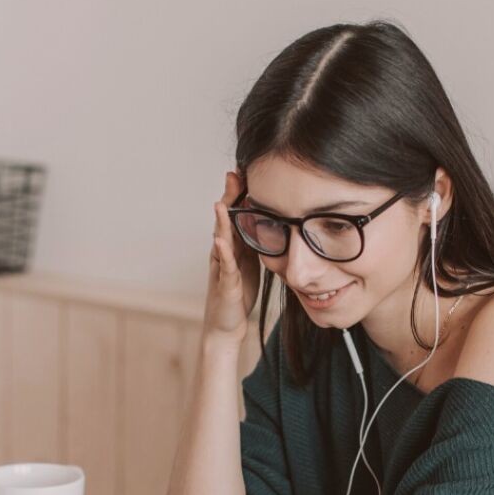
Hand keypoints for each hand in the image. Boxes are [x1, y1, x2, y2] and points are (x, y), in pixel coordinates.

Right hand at [204, 170, 261, 346]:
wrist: (227, 324)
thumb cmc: (239, 293)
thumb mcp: (252, 263)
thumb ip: (258, 243)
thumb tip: (274, 223)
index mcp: (235, 246)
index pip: (238, 215)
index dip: (241, 194)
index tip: (247, 170)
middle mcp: (225, 252)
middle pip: (226, 220)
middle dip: (229, 197)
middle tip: (233, 173)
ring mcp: (222, 267)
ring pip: (221, 240)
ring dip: (220, 221)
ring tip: (220, 203)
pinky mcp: (225, 284)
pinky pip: (224, 267)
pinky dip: (222, 252)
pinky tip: (220, 239)